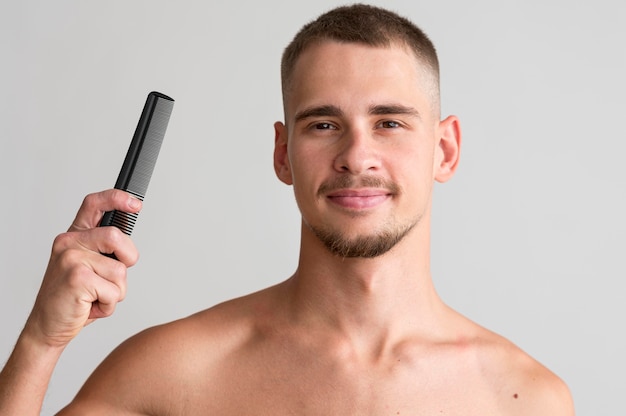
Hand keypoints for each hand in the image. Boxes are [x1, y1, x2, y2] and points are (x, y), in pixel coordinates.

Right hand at [24, 189, 141, 348]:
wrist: (48, 325)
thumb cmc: (73, 297)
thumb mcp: (87, 266)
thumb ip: (103, 250)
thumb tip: (128, 243)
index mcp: (73, 236)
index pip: (95, 203)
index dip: (118, 199)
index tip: (136, 204)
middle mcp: (69, 243)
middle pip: (116, 237)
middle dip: (128, 259)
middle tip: (114, 278)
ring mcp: (71, 259)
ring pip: (120, 270)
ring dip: (116, 291)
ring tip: (95, 296)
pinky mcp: (77, 278)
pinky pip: (115, 291)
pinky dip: (109, 305)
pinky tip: (91, 305)